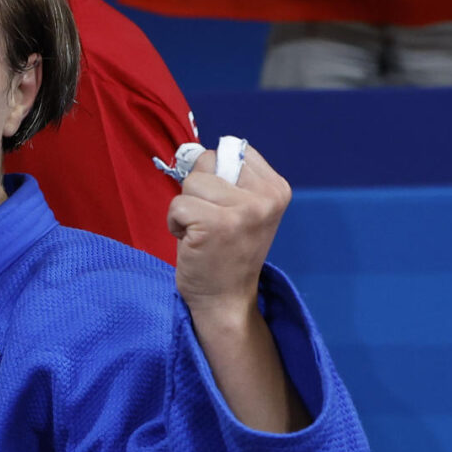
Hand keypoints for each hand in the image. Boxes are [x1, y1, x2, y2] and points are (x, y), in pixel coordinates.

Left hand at [167, 143, 305, 433]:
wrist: (226, 301)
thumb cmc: (226, 251)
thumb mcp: (243, 208)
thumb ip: (229, 178)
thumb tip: (193, 151)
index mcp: (277, 187)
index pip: (231, 150)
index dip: (215, 176)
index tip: (224, 207)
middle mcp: (266, 197)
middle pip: (207, 162)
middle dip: (198, 191)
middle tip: (211, 223)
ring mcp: (243, 211)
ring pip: (190, 183)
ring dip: (186, 209)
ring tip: (201, 233)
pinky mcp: (216, 225)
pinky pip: (177, 205)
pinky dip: (174, 223)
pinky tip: (191, 243)